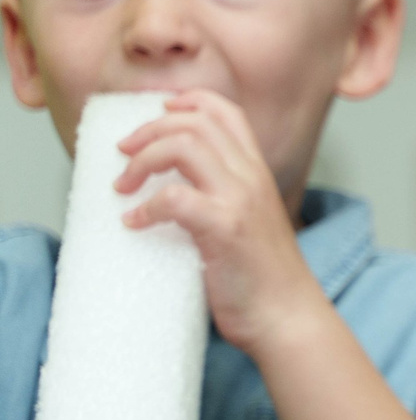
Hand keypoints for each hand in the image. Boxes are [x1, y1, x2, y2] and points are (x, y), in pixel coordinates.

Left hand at [115, 91, 326, 355]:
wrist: (288, 318)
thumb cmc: (264, 279)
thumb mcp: (250, 221)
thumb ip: (224, 196)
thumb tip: (176, 188)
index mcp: (258, 173)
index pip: (226, 112)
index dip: (187, 102)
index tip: (157, 115)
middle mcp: (251, 179)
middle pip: (195, 121)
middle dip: (148, 130)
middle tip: (124, 154)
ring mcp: (239, 201)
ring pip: (182, 145)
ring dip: (142, 160)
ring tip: (124, 186)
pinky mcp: (224, 229)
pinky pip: (172, 199)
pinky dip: (144, 208)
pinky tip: (134, 224)